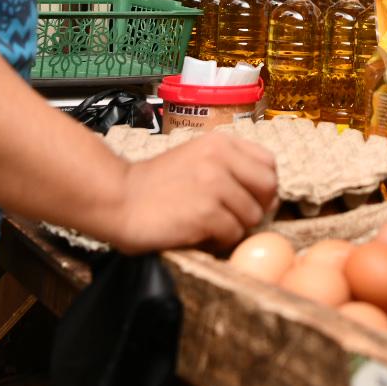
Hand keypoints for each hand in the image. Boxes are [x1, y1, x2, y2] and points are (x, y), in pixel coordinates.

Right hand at [108, 132, 278, 252]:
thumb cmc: (154, 184)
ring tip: (208, 227)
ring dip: (234, 228)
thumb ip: (228, 165)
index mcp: (220, 143)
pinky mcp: (207, 213)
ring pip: (252, 216)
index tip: (250, 198)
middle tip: (234, 218)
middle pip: (269, 188)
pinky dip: (219, 242)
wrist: (117, 198)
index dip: (264, 185)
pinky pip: (233, 235)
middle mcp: (221, 158)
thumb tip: (266, 193)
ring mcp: (215, 185)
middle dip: (256, 207)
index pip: (269, 163)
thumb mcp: (195, 157)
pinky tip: (199, 236)